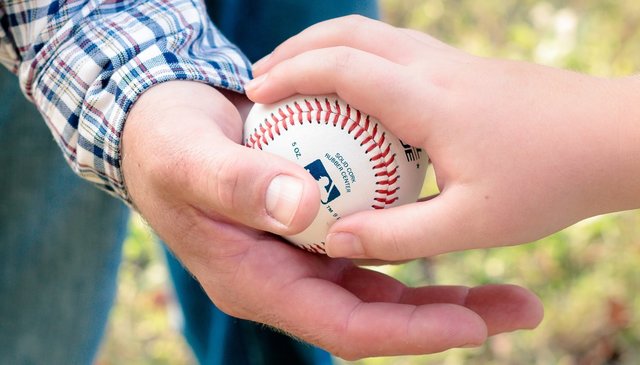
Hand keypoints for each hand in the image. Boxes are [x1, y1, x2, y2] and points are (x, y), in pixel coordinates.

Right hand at [121, 81, 542, 358]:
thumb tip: (301, 206)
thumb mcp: (188, 160)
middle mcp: (289, 275)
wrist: (162, 125)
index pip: (342, 325)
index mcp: (258, 283)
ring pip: (385, 278)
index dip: (405, 331)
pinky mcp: (319, 218)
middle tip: (519, 307)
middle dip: (447, 317)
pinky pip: (375, 236)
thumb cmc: (165, 145)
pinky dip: (415, 235)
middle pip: (378, 311)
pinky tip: (457, 225)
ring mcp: (306, 249)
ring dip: (445, 282)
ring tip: (509, 286)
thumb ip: (236, 184)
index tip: (470, 326)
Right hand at [247, 15, 639, 260]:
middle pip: (349, 34)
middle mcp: (435, 68)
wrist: (616, 136)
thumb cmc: (550, 182)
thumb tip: (336, 242)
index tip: (257, 94)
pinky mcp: (462, 66)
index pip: (344, 69)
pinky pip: (394, 49)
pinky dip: (356, 60)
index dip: (292, 76)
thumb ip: (398, 235)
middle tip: (262, 83)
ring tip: (296, 81)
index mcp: (430, 102)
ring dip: (326, 49)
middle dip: (297, 51)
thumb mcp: (473, 224)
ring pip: (372, 35)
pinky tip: (354, 95)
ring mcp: (450, 60)